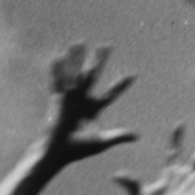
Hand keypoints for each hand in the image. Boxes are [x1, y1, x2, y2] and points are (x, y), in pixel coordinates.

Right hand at [44, 44, 136, 162]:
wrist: (57, 152)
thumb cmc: (77, 150)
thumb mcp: (100, 142)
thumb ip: (118, 136)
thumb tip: (137, 136)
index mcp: (93, 109)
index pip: (110, 94)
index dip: (121, 85)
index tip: (132, 75)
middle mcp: (82, 100)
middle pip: (93, 76)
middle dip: (100, 61)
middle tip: (107, 46)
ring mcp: (69, 98)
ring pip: (75, 74)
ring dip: (77, 58)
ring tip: (79, 42)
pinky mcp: (57, 99)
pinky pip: (57, 82)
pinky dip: (56, 70)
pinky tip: (57, 56)